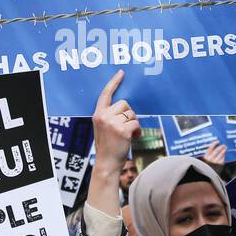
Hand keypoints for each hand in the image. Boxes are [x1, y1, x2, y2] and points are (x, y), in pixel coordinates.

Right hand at [88, 70, 140, 215]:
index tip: (121, 72)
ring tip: (128, 134)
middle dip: (129, 114)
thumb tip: (126, 106)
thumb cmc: (108, 146)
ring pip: (132, 114)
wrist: (107, 163)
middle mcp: (103, 116)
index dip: (114, 82)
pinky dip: (137, 131)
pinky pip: (136, 124)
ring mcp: (112, 123)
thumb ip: (110, 115)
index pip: (106, 94)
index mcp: (98, 114)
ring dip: (134, 123)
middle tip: (125, 127)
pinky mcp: (122, 130)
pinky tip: (132, 138)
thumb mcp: (103, 127)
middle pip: (124, 104)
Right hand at [201, 140, 225, 170]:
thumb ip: (204, 157)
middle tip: (223, 145)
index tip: (217, 141)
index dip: (214, 144)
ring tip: (225, 148)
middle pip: (216, 151)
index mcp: (205, 157)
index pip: (210, 148)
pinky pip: (222, 160)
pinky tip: (224, 156)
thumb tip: (208, 150)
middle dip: (220, 147)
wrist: (205, 177)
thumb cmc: (203, 169)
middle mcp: (210, 159)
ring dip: (223, 151)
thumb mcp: (201, 162)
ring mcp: (215, 163)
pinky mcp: (219, 166)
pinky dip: (223, 157)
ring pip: (220, 155)